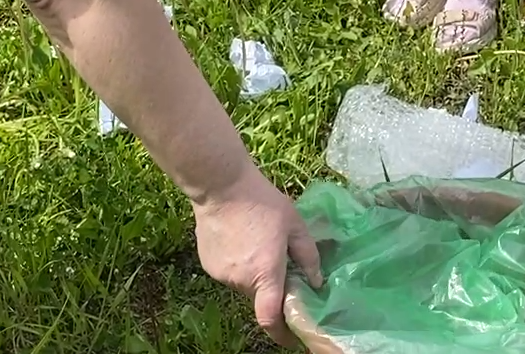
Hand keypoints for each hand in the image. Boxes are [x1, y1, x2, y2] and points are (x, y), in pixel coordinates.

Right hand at [192, 167, 324, 346]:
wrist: (221, 186)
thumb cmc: (263, 203)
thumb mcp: (295, 225)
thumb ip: (309, 256)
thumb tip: (317, 282)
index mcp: (265, 274)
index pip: (270, 318)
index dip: (282, 334)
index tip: (293, 339)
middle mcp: (240, 280)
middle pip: (259, 297)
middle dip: (271, 288)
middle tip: (279, 264)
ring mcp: (221, 274)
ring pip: (243, 284)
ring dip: (253, 273)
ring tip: (257, 242)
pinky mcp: (208, 265)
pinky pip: (229, 272)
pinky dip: (238, 264)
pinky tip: (240, 239)